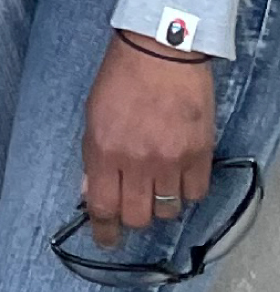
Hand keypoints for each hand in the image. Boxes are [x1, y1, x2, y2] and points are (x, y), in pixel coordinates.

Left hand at [82, 31, 214, 248]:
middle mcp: (136, 160)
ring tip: (155, 184)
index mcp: (103, 148)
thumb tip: (91, 192)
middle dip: (132, 217)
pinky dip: (187, 192)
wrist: (161, 51)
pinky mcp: (199, 155)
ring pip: (167, 211)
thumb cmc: (121, 77)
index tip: (105, 239)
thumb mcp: (93, 114)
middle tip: (131, 206)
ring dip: (160, 204)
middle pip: (136, 216)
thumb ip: (93, 156)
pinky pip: (196, 195)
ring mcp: (170, 159)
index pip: (102, 206)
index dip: (103, 230)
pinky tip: (178, 175)